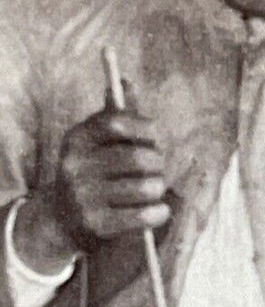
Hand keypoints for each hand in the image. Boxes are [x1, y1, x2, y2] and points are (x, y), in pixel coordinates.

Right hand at [14, 90, 168, 269]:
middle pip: (139, 157)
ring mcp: (84, 196)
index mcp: (77, 139)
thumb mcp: (96, 143)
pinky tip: (158, 210)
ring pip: (146, 187)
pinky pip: (145, 215)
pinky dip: (160, 212)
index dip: (145, 128)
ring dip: (159, 189)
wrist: (62, 220)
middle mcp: (76, 165)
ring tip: (154, 190)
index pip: (118, 122)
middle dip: (157, 163)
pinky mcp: (97, 224)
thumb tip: (126, 82)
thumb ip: (115, 116)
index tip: (155, 137)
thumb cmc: (92, 173)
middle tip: (156, 169)